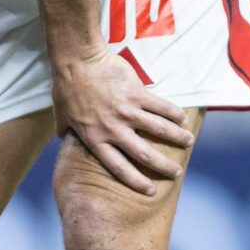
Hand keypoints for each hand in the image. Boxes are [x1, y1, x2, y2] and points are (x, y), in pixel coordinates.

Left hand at [52, 50, 193, 194]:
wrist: (77, 60)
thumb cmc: (66, 85)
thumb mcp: (61, 113)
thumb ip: (65, 129)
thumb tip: (62, 136)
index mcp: (95, 138)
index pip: (118, 167)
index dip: (136, 181)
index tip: (151, 190)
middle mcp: (113, 129)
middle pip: (144, 155)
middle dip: (163, 167)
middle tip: (176, 173)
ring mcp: (127, 112)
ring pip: (159, 130)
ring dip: (177, 138)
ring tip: (188, 142)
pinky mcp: (136, 94)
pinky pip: (161, 107)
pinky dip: (174, 114)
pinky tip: (183, 119)